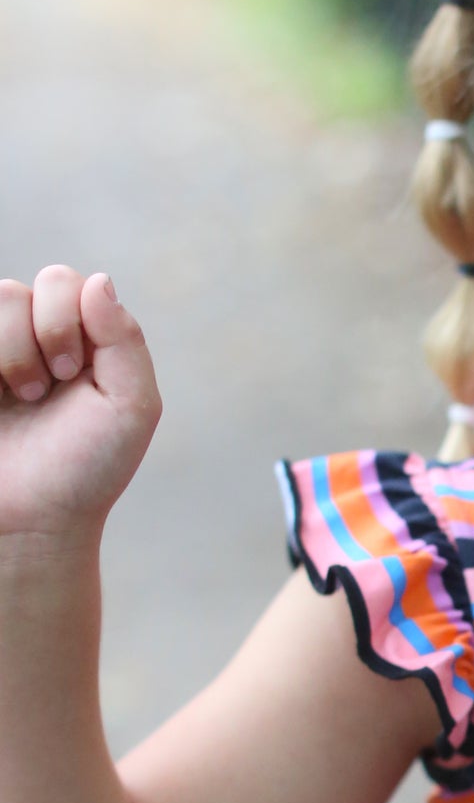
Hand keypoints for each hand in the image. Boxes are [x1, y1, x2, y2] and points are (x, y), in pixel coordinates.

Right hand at [0, 266, 161, 539]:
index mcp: (83, 340)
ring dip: (10, 352)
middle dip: (39, 335)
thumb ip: (124, 339)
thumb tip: (96, 280)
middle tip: (49, 387)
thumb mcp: (132, 407)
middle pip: (25, 288)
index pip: (66, 284)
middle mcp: (36, 339)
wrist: (32, 522)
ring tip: (22, 398)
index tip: (73, 373)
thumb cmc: (87, 469)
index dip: (66, 319)